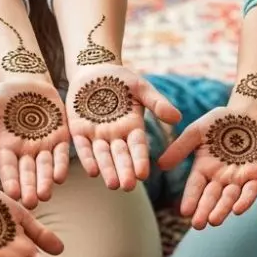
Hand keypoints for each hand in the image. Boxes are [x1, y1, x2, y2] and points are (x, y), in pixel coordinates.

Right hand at [0, 79, 70, 208]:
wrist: (27, 82)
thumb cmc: (2, 97)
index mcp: (6, 148)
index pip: (7, 168)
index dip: (10, 180)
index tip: (11, 194)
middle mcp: (25, 152)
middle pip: (27, 173)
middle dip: (29, 188)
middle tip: (30, 204)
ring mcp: (43, 145)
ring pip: (45, 167)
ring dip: (45, 181)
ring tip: (45, 195)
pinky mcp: (60, 137)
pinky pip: (62, 153)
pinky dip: (61, 165)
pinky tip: (60, 177)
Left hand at [65, 63, 180, 190]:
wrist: (95, 70)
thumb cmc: (122, 79)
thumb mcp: (142, 88)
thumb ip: (158, 103)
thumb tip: (177, 118)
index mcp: (134, 127)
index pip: (138, 147)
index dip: (140, 160)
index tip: (144, 174)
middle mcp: (116, 135)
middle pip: (121, 155)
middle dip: (124, 171)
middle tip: (128, 187)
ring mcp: (97, 134)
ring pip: (103, 155)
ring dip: (107, 170)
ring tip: (112, 185)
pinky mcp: (79, 130)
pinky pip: (82, 146)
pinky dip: (87, 158)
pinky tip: (91, 171)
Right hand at [158, 105, 256, 228]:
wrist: (249, 113)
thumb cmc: (220, 121)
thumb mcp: (197, 131)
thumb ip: (180, 147)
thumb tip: (160, 166)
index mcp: (204, 169)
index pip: (195, 187)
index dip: (190, 199)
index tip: (184, 212)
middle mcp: (220, 178)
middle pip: (211, 197)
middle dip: (204, 211)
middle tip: (198, 225)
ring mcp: (238, 178)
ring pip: (229, 198)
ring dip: (222, 210)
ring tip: (214, 221)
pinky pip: (251, 190)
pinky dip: (245, 200)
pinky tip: (237, 209)